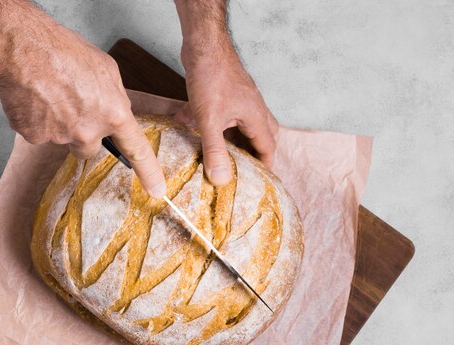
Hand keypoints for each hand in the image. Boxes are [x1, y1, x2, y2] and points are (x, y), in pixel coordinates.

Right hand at [0, 0, 165, 197]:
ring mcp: (59, 137)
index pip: (136, 149)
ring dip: (60, 124)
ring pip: (64, 140)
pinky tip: (35, 99)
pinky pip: (40, 134)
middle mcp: (87, 131)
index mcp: (112, 113)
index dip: (148, 171)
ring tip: (51, 95)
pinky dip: (37, 120)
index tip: (157, 189)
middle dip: (84, 134)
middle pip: (90, 148)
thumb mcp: (106, 69)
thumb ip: (115, 96)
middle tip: (73, 108)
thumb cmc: (65, 51)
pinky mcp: (34, 136)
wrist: (24, 48)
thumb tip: (117, 111)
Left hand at [173, 0, 278, 184]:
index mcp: (256, 117)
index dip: (265, 166)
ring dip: (233, 140)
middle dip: (254, 154)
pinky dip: (216, 124)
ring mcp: (241, 98)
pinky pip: (227, 114)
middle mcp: (253, 108)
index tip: (260, 182)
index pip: (268, 148)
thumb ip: (215, 151)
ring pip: (243, 125)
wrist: (204, 45)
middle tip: (243, 170)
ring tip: (220, 154)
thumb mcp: (210, 121)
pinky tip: (193, 126)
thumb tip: (221, 179)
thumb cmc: (211, 78)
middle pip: (262, 136)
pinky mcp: (228, 92)